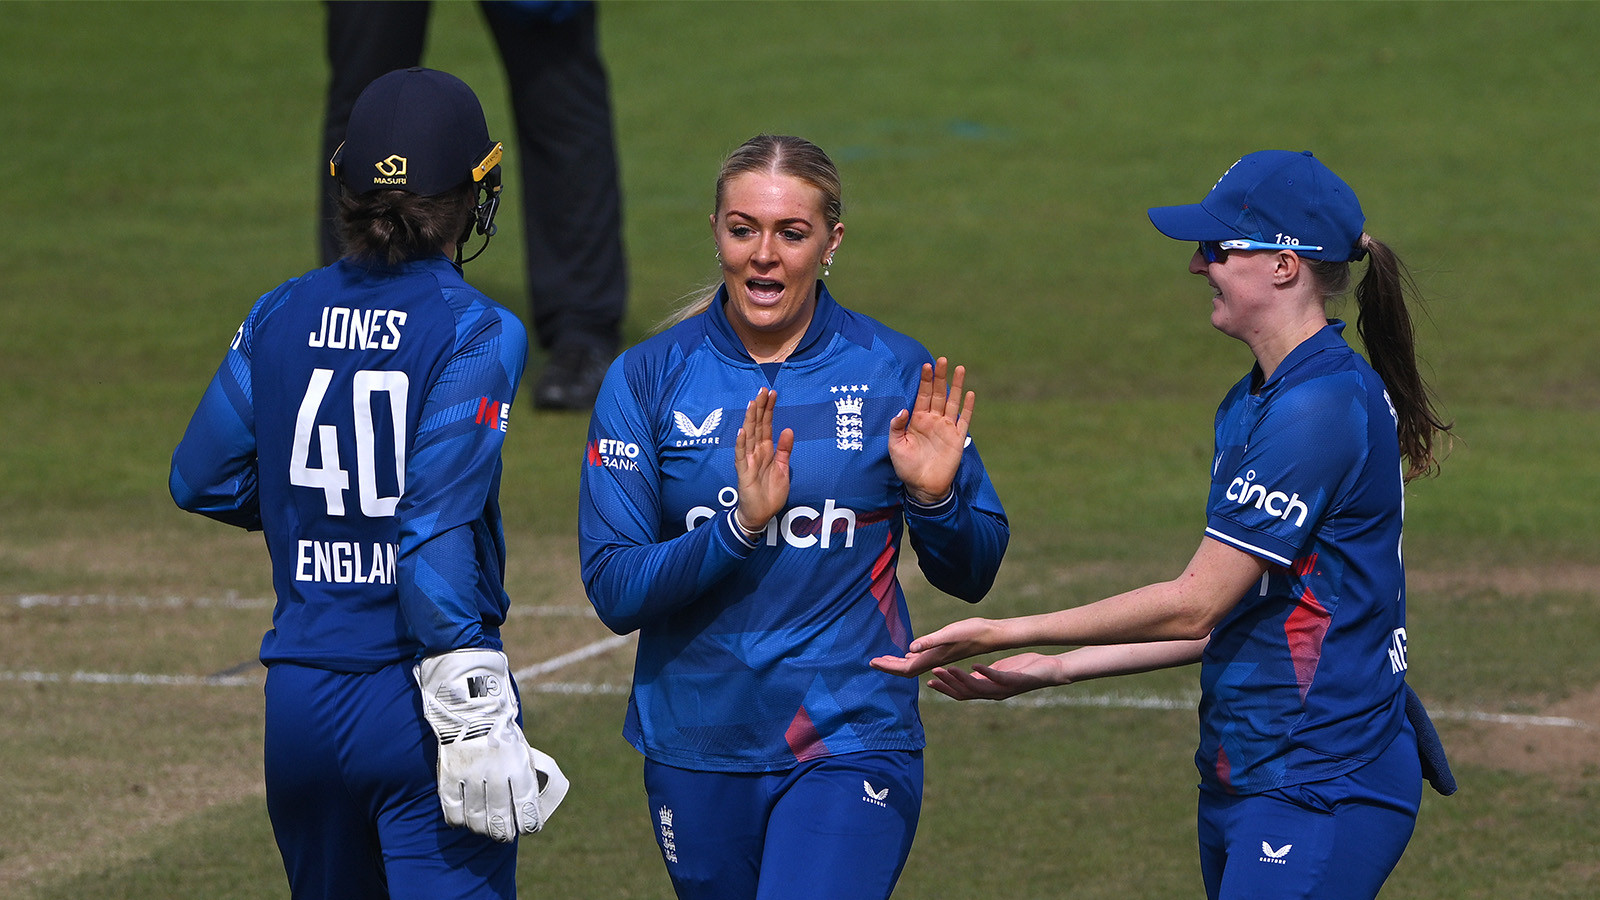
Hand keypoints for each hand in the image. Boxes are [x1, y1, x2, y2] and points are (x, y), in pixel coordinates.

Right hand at [415, 649, 569, 840]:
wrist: (470, 706)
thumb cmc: (500, 730)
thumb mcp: (521, 749)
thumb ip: (523, 775)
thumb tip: (526, 805)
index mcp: (517, 764)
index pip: (526, 806)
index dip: (528, 823)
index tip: (528, 827)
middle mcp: (495, 772)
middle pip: (500, 818)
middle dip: (504, 832)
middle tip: (505, 835)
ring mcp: (470, 774)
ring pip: (476, 817)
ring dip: (482, 829)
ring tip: (486, 830)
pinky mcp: (449, 774)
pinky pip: (451, 808)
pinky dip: (458, 819)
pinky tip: (463, 820)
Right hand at [734, 387, 792, 534]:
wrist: (761, 513)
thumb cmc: (770, 492)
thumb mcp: (783, 468)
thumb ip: (784, 449)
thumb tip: (788, 429)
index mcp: (766, 450)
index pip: (767, 425)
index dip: (769, 409)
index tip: (772, 393)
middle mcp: (756, 452)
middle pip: (758, 425)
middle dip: (760, 408)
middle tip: (763, 390)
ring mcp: (748, 460)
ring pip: (749, 436)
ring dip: (751, 420)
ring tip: (753, 403)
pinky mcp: (743, 472)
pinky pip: (741, 456)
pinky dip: (742, 444)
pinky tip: (742, 432)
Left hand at [869, 616, 1002, 677]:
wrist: (990, 635)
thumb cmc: (971, 633)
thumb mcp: (948, 634)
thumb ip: (929, 641)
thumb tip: (909, 649)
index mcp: (932, 658)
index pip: (904, 668)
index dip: (888, 666)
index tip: (872, 662)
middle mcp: (934, 660)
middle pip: (906, 669)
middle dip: (889, 666)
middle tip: (873, 662)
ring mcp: (939, 657)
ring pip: (913, 665)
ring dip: (897, 663)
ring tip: (885, 659)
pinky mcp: (944, 651)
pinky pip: (922, 659)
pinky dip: (910, 658)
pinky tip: (908, 654)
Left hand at [889, 358, 973, 504]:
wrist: (923, 487)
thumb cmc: (906, 467)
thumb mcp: (895, 446)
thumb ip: (896, 426)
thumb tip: (903, 409)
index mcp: (917, 420)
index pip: (922, 395)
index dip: (925, 381)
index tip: (926, 365)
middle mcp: (933, 420)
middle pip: (938, 394)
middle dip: (940, 377)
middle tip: (942, 360)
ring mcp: (946, 428)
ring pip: (953, 402)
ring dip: (957, 386)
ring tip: (960, 368)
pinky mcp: (957, 439)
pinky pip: (964, 420)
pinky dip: (968, 408)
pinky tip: (970, 394)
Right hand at [925, 653, 1066, 700]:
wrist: (1050, 672)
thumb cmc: (1024, 670)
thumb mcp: (999, 672)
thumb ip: (984, 676)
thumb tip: (968, 674)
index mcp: (988, 691)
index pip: (962, 693)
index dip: (945, 689)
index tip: (929, 682)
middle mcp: (994, 693)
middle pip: (965, 693)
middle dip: (947, 684)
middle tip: (933, 674)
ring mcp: (1004, 689)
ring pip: (977, 688)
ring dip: (960, 678)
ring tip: (947, 669)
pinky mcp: (1014, 681)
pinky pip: (996, 679)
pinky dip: (984, 672)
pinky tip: (974, 664)